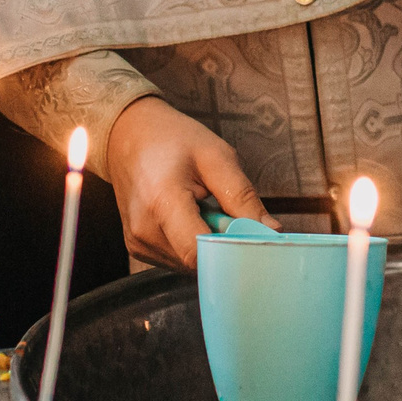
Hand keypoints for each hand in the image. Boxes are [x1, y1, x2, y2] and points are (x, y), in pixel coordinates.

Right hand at [107, 95, 271, 269]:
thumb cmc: (173, 140)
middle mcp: (145, 230)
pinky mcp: (138, 249)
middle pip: (199, 262)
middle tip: (225, 211)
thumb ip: (244, 197)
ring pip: (190, 264)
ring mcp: (138, 243)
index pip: (200, 253)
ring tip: (203, 209)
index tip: (249, 236)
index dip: (231, 252)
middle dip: (222, 245)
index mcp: (162, 201)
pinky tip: (189, 217)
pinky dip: (192, 243)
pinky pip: (178, 259)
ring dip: (207, 244)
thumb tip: (271, 231)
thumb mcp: (216, 157)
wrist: (130, 136)